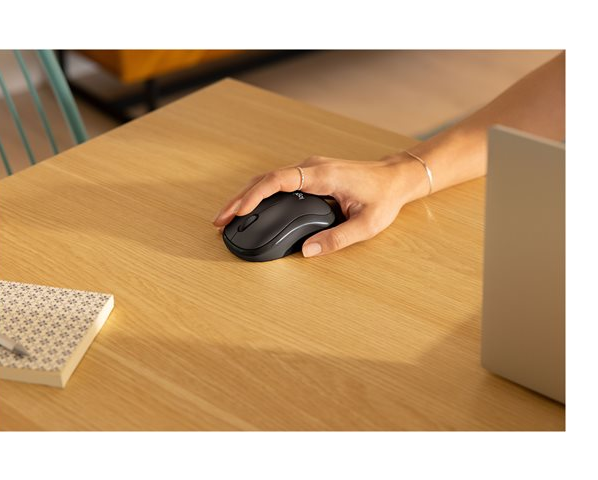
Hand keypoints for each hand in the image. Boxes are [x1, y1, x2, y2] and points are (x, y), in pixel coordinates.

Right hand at [213, 154, 426, 256]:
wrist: (395, 178)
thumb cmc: (383, 198)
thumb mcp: (367, 224)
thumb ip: (337, 239)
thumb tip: (307, 252)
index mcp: (323, 175)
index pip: (279, 179)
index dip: (255, 194)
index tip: (238, 210)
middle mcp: (311, 168)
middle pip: (265, 179)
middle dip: (239, 199)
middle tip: (220, 221)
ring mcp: (308, 170)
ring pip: (267, 179)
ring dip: (245, 196)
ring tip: (227, 218)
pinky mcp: (308, 176)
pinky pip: (277, 182)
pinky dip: (258, 195)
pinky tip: (249, 209)